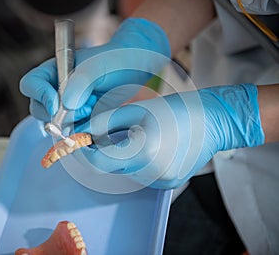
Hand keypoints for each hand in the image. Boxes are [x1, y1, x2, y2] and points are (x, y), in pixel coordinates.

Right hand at [20, 18, 170, 122]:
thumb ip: (81, 82)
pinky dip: (84, 128)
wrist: (134, 68)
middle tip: (86, 107)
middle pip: (39, 109)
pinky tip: (98, 115)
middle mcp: (57, 89)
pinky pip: (74, 130)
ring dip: (74, 122)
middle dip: (60, 114)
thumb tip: (66, 105)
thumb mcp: (98, 66)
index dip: (40, 96)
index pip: (31, 85)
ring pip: (57, 123)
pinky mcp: (82, 117)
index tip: (57, 104)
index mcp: (54, 71)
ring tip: (95, 106)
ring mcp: (69, 105)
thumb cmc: (115, 60)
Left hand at [76, 84, 264, 188]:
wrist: (212, 121)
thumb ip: (106, 122)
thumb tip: (86, 131)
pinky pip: (141, 175)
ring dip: (122, 156)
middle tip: (109, 133)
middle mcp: (151, 174)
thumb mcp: (137, 110)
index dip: (85, 151)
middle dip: (105, 151)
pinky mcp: (168, 184)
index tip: (80, 141)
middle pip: (112, 167)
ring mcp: (161, 182)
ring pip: (126, 171)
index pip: (99, 162)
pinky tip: (151, 146)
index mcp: (143, 152)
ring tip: (138, 136)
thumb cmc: (176, 110)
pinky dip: (138, 162)